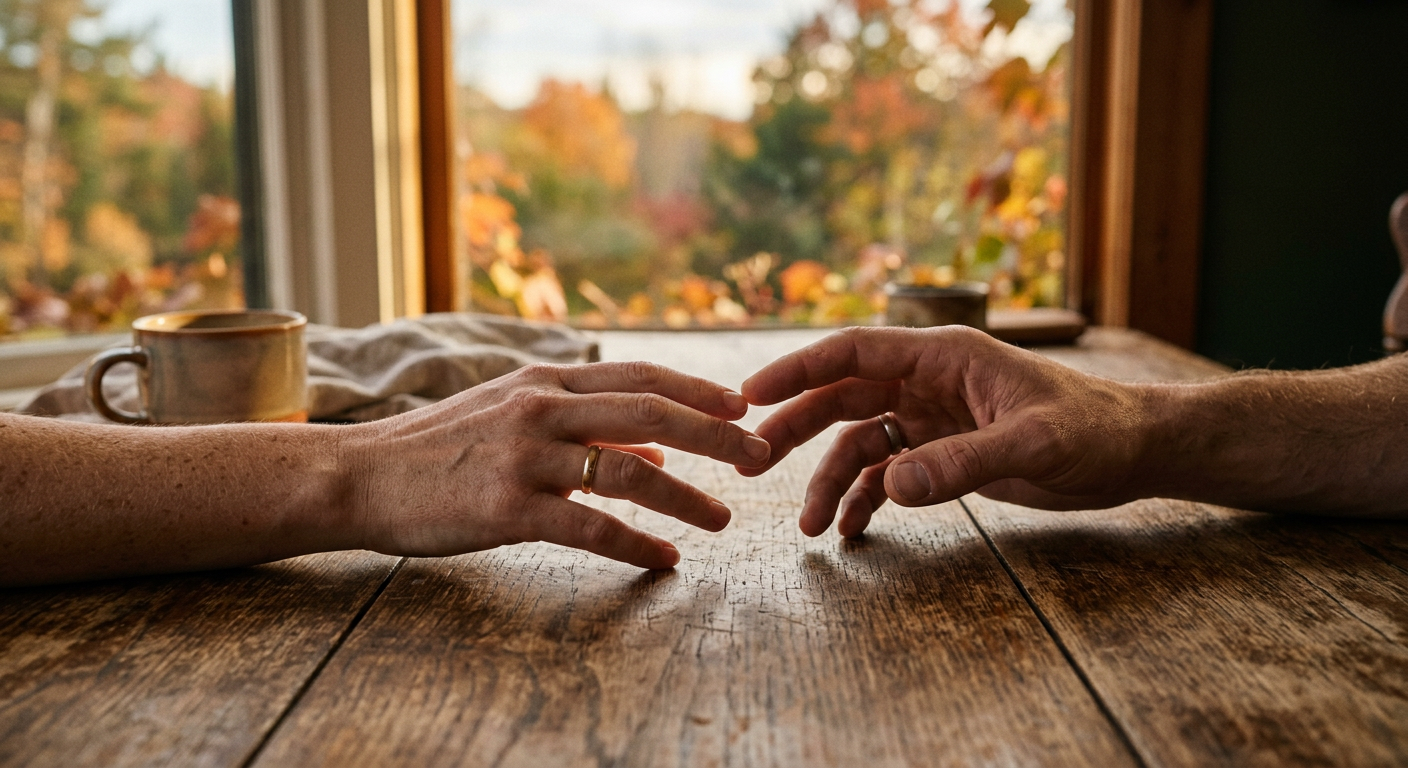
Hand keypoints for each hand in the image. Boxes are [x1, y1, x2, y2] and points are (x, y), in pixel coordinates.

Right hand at [345, 361, 771, 568]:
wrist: (363, 476)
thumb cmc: (440, 448)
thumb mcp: (510, 416)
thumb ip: (583, 425)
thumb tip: (657, 450)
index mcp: (544, 381)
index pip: (640, 376)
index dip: (698, 389)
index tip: (744, 406)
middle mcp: (541, 409)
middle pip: (651, 413)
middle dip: (716, 435)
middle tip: (761, 455)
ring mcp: (525, 458)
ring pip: (630, 472)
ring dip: (686, 497)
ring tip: (724, 518)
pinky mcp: (509, 509)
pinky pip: (592, 528)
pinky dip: (637, 544)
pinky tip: (666, 559)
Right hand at [739, 326, 1151, 536]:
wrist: (1133, 452)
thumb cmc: (1095, 430)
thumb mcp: (1033, 444)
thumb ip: (963, 464)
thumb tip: (893, 487)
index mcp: (944, 355)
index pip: (854, 352)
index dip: (798, 370)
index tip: (751, 396)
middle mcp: (928, 381)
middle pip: (842, 396)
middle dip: (795, 428)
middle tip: (752, 462)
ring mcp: (932, 417)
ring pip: (859, 441)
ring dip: (828, 479)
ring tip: (809, 527)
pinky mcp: (943, 451)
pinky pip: (887, 473)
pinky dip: (864, 499)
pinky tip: (850, 530)